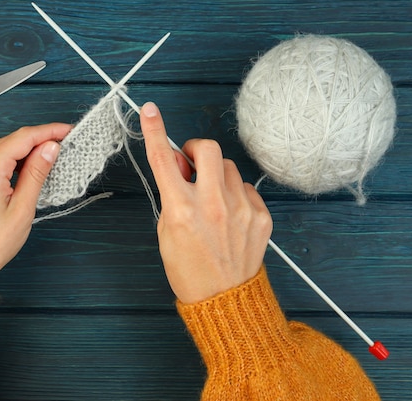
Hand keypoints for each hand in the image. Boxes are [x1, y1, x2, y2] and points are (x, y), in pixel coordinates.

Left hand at [0, 124, 71, 297]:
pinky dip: (12, 161)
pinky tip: (27, 170)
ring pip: (3, 150)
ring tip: (50, 159)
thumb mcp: (23, 209)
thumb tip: (50, 148)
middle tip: (65, 145)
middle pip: (13, 140)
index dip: (49, 131)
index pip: (24, 137)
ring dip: (26, 151)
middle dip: (40, 139)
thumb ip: (37, 173)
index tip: (68, 131)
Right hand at [140, 102, 272, 303]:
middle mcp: (212, 205)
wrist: (224, 300)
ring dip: (216, 174)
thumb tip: (177, 162)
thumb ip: (170, 194)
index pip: (163, 160)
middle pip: (208, 149)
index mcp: (181, 210)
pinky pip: (246, 188)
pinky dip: (235, 194)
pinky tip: (230, 215)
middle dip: (197, 150)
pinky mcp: (260, 216)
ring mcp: (241, 209)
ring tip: (212, 199)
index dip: (155, 131)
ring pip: (229, 167)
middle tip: (192, 165)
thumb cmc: (188, 269)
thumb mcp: (165, 232)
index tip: (150, 111)